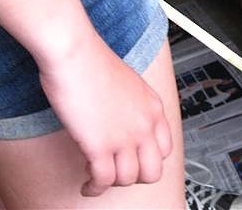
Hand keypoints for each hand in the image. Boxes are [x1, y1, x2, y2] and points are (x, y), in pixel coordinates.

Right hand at [38, 36, 171, 196]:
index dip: (149, 159)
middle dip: (135, 177)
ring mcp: (125, 137)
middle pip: (153, 170)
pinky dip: (95, 188)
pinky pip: (103, 181)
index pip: (165, 147)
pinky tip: (88, 184)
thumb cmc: (92, 62)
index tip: (135, 161)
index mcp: (153, 106)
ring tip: (98, 177)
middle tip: (118, 173)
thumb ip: (132, 105)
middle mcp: (144, 123)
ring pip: (128, 180)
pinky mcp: (100, 146)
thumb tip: (122, 121)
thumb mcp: (127, 83)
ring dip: (112, 183)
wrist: (75, 53)